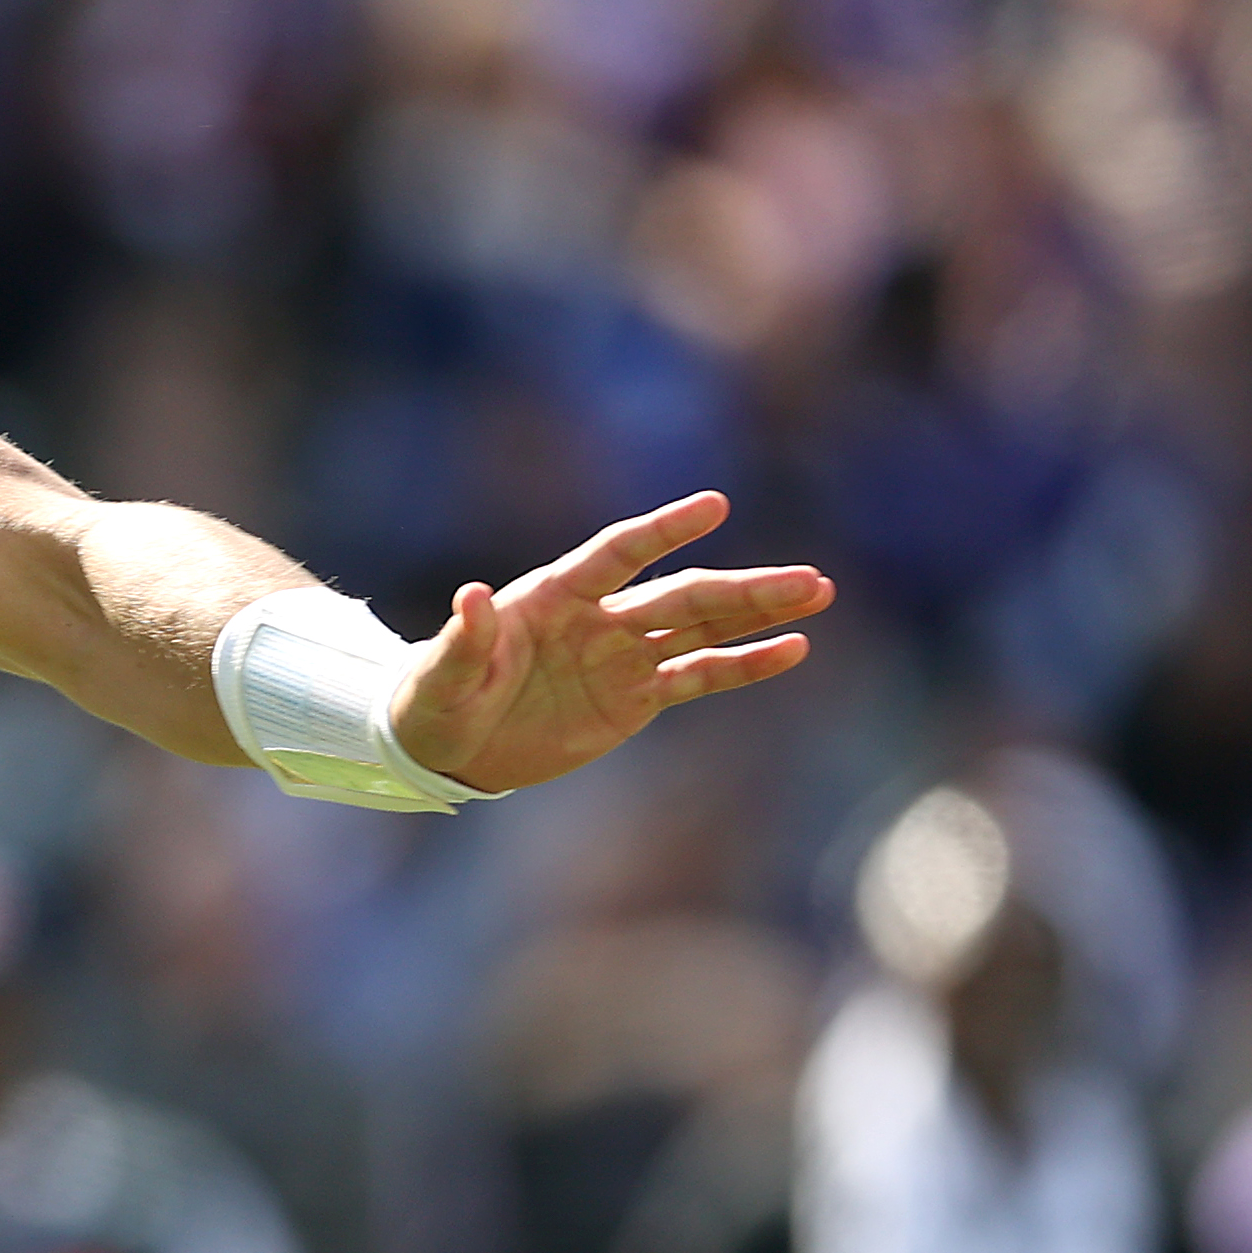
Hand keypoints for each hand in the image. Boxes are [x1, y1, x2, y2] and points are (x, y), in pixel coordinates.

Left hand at [387, 491, 829, 793]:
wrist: (447, 747)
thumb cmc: (434, 700)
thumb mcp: (442, 674)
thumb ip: (464, 638)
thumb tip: (471, 596)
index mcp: (553, 596)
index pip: (620, 554)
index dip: (664, 531)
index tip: (715, 505)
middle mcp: (599, 618)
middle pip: (681, 595)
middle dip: (742, 587)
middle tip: (806, 577)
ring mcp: (621, 656)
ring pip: (701, 628)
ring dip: (757, 613)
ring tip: (816, 594)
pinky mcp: (634, 699)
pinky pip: (697, 677)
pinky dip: (743, 666)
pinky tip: (792, 650)